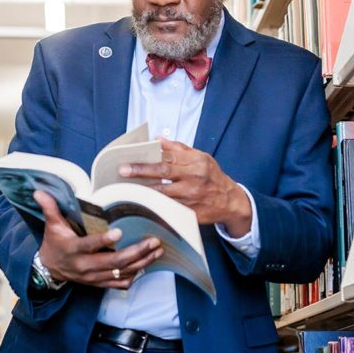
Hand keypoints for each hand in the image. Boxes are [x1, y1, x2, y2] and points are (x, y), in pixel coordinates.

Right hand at [34, 191, 162, 288]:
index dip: (104, 241)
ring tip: (157, 250)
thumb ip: (50, 208)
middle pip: (114, 262)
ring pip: (121, 273)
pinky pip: (121, 283)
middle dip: (136, 252)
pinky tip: (148, 263)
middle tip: (153, 241)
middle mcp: (85, 266)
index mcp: (74, 250)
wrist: (50, 270)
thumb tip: (39, 191)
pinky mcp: (100, 284)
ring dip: (142, 262)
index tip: (120, 231)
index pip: (90, 246)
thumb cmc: (54, 243)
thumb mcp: (51, 226)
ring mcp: (94, 278)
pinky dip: (136, 274)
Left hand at [120, 139, 252, 234]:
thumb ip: (179, 148)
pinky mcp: (189, 212)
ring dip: (143, 189)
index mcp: (196, 162)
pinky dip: (153, 205)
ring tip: (126, 187)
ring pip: (162, 193)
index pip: (168, 157)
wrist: (230, 201)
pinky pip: (167, 208)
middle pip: (163, 173)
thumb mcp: (201, 158)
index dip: (148, 157)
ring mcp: (191, 197)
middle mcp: (194, 178)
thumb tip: (157, 139)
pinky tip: (140, 203)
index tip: (130, 157)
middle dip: (141, 171)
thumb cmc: (212, 176)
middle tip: (123, 170)